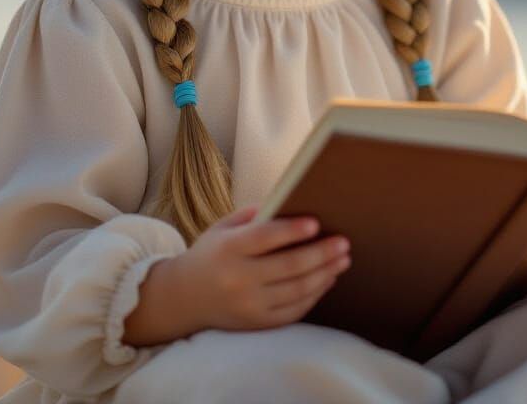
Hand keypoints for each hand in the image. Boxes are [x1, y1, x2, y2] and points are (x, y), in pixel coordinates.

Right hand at [169, 204, 351, 332]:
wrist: (183, 297)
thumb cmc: (211, 253)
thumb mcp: (222, 227)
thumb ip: (253, 216)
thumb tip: (291, 204)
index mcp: (228, 249)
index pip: (264, 238)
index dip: (292, 230)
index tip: (317, 223)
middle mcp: (238, 279)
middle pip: (288, 267)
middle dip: (321, 254)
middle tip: (344, 242)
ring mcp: (248, 305)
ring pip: (296, 291)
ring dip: (325, 274)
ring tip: (343, 259)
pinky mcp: (256, 323)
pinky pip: (293, 311)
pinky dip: (314, 295)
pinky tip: (327, 279)